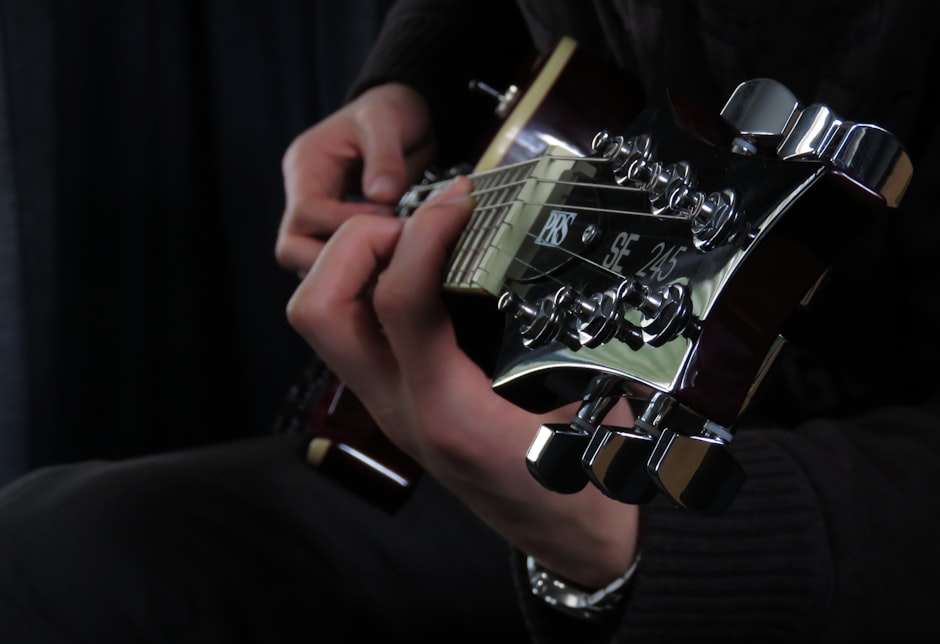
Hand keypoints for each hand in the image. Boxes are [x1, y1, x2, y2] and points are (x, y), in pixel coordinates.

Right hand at [276, 83, 436, 275]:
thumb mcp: (387, 121)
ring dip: (346, 269)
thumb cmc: (390, 112)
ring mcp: (316, 218)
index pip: (305, 212)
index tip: (386, 220)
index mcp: (306, 166)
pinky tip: (389, 266)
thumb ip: (384, 156)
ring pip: (309, 262)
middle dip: (333, 259)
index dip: (343, 224)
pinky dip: (359, 270)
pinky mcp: (335, 234)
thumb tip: (381, 195)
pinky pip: (335, 264)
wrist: (404, 119)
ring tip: (388, 264)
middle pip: (291, 247)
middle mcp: (303, 195)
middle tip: (381, 257)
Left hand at [287, 176, 639, 588]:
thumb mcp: (603, 414)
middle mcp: (401, 411)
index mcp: (452, 415)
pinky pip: (351, 332)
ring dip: (354, 264)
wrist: (568, 547)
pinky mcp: (394, 404)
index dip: (425, 233)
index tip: (463, 198)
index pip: (401, 302)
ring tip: (421, 242)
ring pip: (320, 321)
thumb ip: (592, 347)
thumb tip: (596, 270)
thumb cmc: (588, 488)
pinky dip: (370, 287)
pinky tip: (429, 273)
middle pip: (318, 309)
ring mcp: (389, 409)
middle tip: (425, 226)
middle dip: (360, 243)